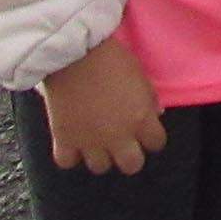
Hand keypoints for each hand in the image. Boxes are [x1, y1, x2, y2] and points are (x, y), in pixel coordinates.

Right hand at [38, 37, 165, 175]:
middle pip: (131, 165)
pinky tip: (73, 141)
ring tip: (96, 139)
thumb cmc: (112, 58)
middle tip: (123, 141)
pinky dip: (70, 154)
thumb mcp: (140, 75)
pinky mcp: (64, 139)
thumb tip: (155, 115)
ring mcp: (90, 141)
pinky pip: (67, 162)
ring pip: (100, 167)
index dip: (152, 137)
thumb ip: (149, 100)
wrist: (75, 52)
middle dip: (130, 155)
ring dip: (100, 154)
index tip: (145, 130)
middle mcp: (118, 136)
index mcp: (141, 119)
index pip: (156, 143)